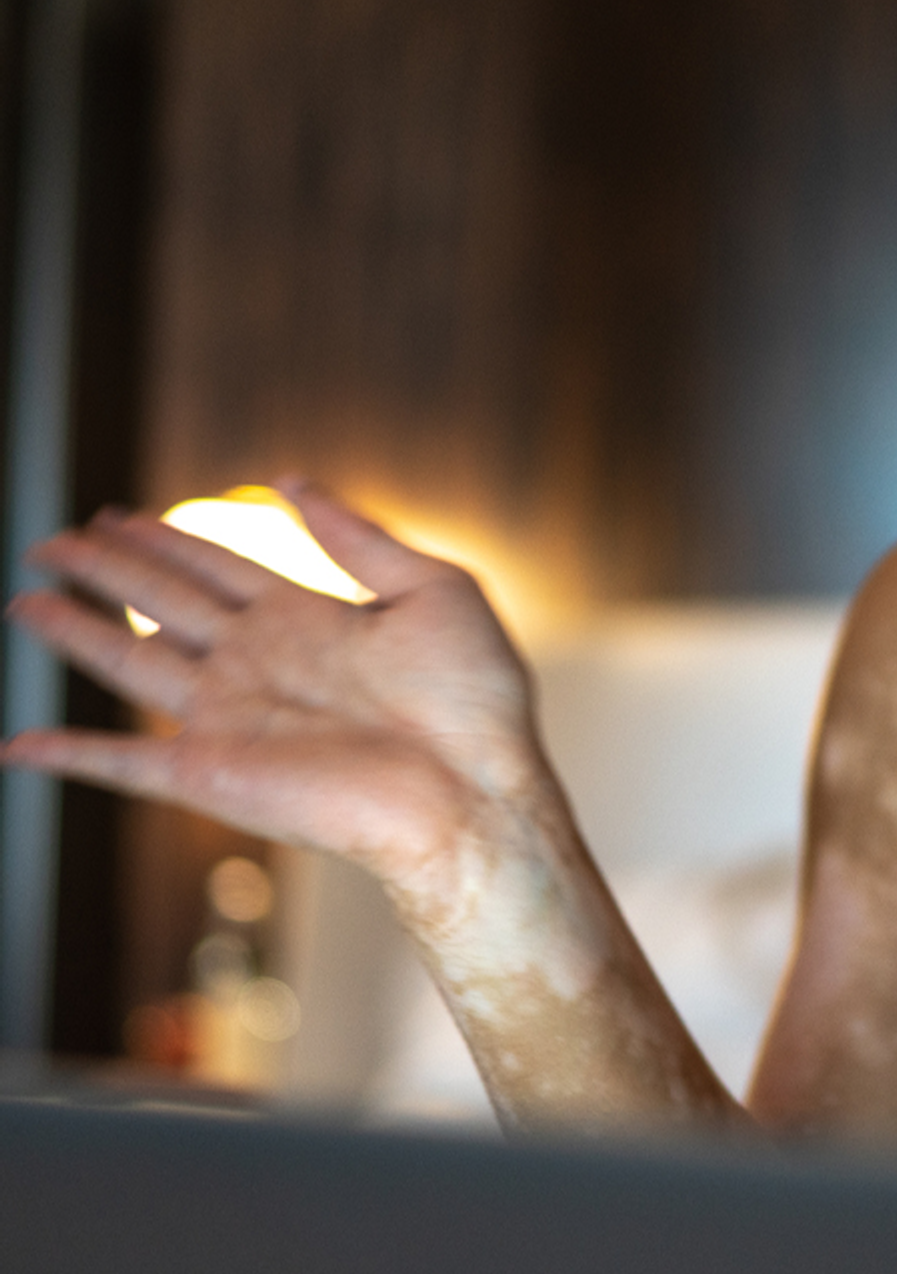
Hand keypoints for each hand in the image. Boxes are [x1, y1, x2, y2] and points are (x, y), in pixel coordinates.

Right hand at [3, 486, 547, 906]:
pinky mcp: (212, 773)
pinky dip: (69, 754)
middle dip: (107, 570)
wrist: (474, 793)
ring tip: (25, 600)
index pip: (215, 568)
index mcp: (306, 620)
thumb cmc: (473, 701)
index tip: (116, 514)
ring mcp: (230, 718)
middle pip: (163, 604)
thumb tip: (293, 481)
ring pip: (131, 664)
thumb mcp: (430, 588)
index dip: (166, 540)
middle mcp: (258, 665)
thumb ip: (357, 535)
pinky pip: (123, 764)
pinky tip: (17, 746)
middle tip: (52, 542)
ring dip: (77, 633)